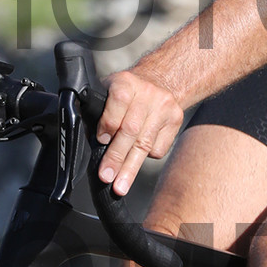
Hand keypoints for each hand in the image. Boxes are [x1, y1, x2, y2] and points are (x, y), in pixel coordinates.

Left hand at [95, 68, 183, 196]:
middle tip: (107, 177)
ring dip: (130, 168)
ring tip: (120, 185)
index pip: (118, 102)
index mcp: (125, 82)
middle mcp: (147, 92)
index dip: (108, 124)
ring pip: (145, 144)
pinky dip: (146, 157)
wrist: (159, 80)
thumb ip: (98, 112)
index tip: (101, 141)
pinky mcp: (176, 119)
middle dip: (117, 157)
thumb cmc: (127, 92)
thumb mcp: (108, 91)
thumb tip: (90, 143)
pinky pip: (158, 148)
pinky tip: (137, 155)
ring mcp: (164, 107)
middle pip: (131, 130)